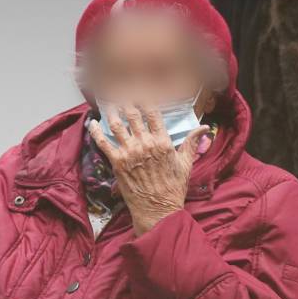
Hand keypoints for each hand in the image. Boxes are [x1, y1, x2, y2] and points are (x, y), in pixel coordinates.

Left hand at [88, 104, 209, 235]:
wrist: (157, 210)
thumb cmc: (173, 188)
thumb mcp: (186, 163)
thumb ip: (191, 142)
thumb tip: (204, 127)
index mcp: (162, 141)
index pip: (152, 112)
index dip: (144, 97)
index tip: (139, 88)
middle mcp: (145, 144)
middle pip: (132, 114)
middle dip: (125, 99)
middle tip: (120, 91)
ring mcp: (129, 153)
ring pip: (116, 124)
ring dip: (110, 111)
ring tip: (108, 103)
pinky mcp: (117, 163)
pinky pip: (103, 143)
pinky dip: (96, 131)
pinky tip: (92, 123)